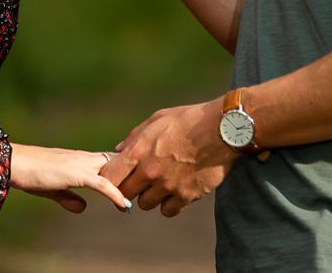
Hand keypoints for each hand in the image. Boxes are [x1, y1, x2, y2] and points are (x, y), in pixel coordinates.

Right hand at [9, 143, 131, 213]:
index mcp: (81, 160)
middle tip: (146, 188)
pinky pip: (101, 184)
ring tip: (141, 198)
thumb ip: (69, 198)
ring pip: (113, 170)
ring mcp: (81, 164)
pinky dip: (115, 194)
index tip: (137, 181)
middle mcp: (85, 159)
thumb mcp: (54, 189)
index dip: (125, 169)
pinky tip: (124, 205)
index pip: (110, 161)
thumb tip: (83, 208)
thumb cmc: (32, 174)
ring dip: (129, 184)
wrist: (17, 163)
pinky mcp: (76, 174)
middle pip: (118, 162)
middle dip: (134, 174)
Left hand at [99, 99, 240, 216]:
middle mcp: (150, 172)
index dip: (109, 179)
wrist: (222, 130)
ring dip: (149, 196)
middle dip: (128, 188)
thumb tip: (118, 150)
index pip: (109, 177)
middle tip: (139, 180)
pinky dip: (169, 204)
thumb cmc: (188, 119)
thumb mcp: (157, 119)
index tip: (115, 177)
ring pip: (145, 204)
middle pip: (125, 194)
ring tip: (160, 182)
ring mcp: (168, 186)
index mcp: (139, 151)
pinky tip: (174, 191)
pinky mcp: (186, 196)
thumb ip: (135, 137)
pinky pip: (167, 211)